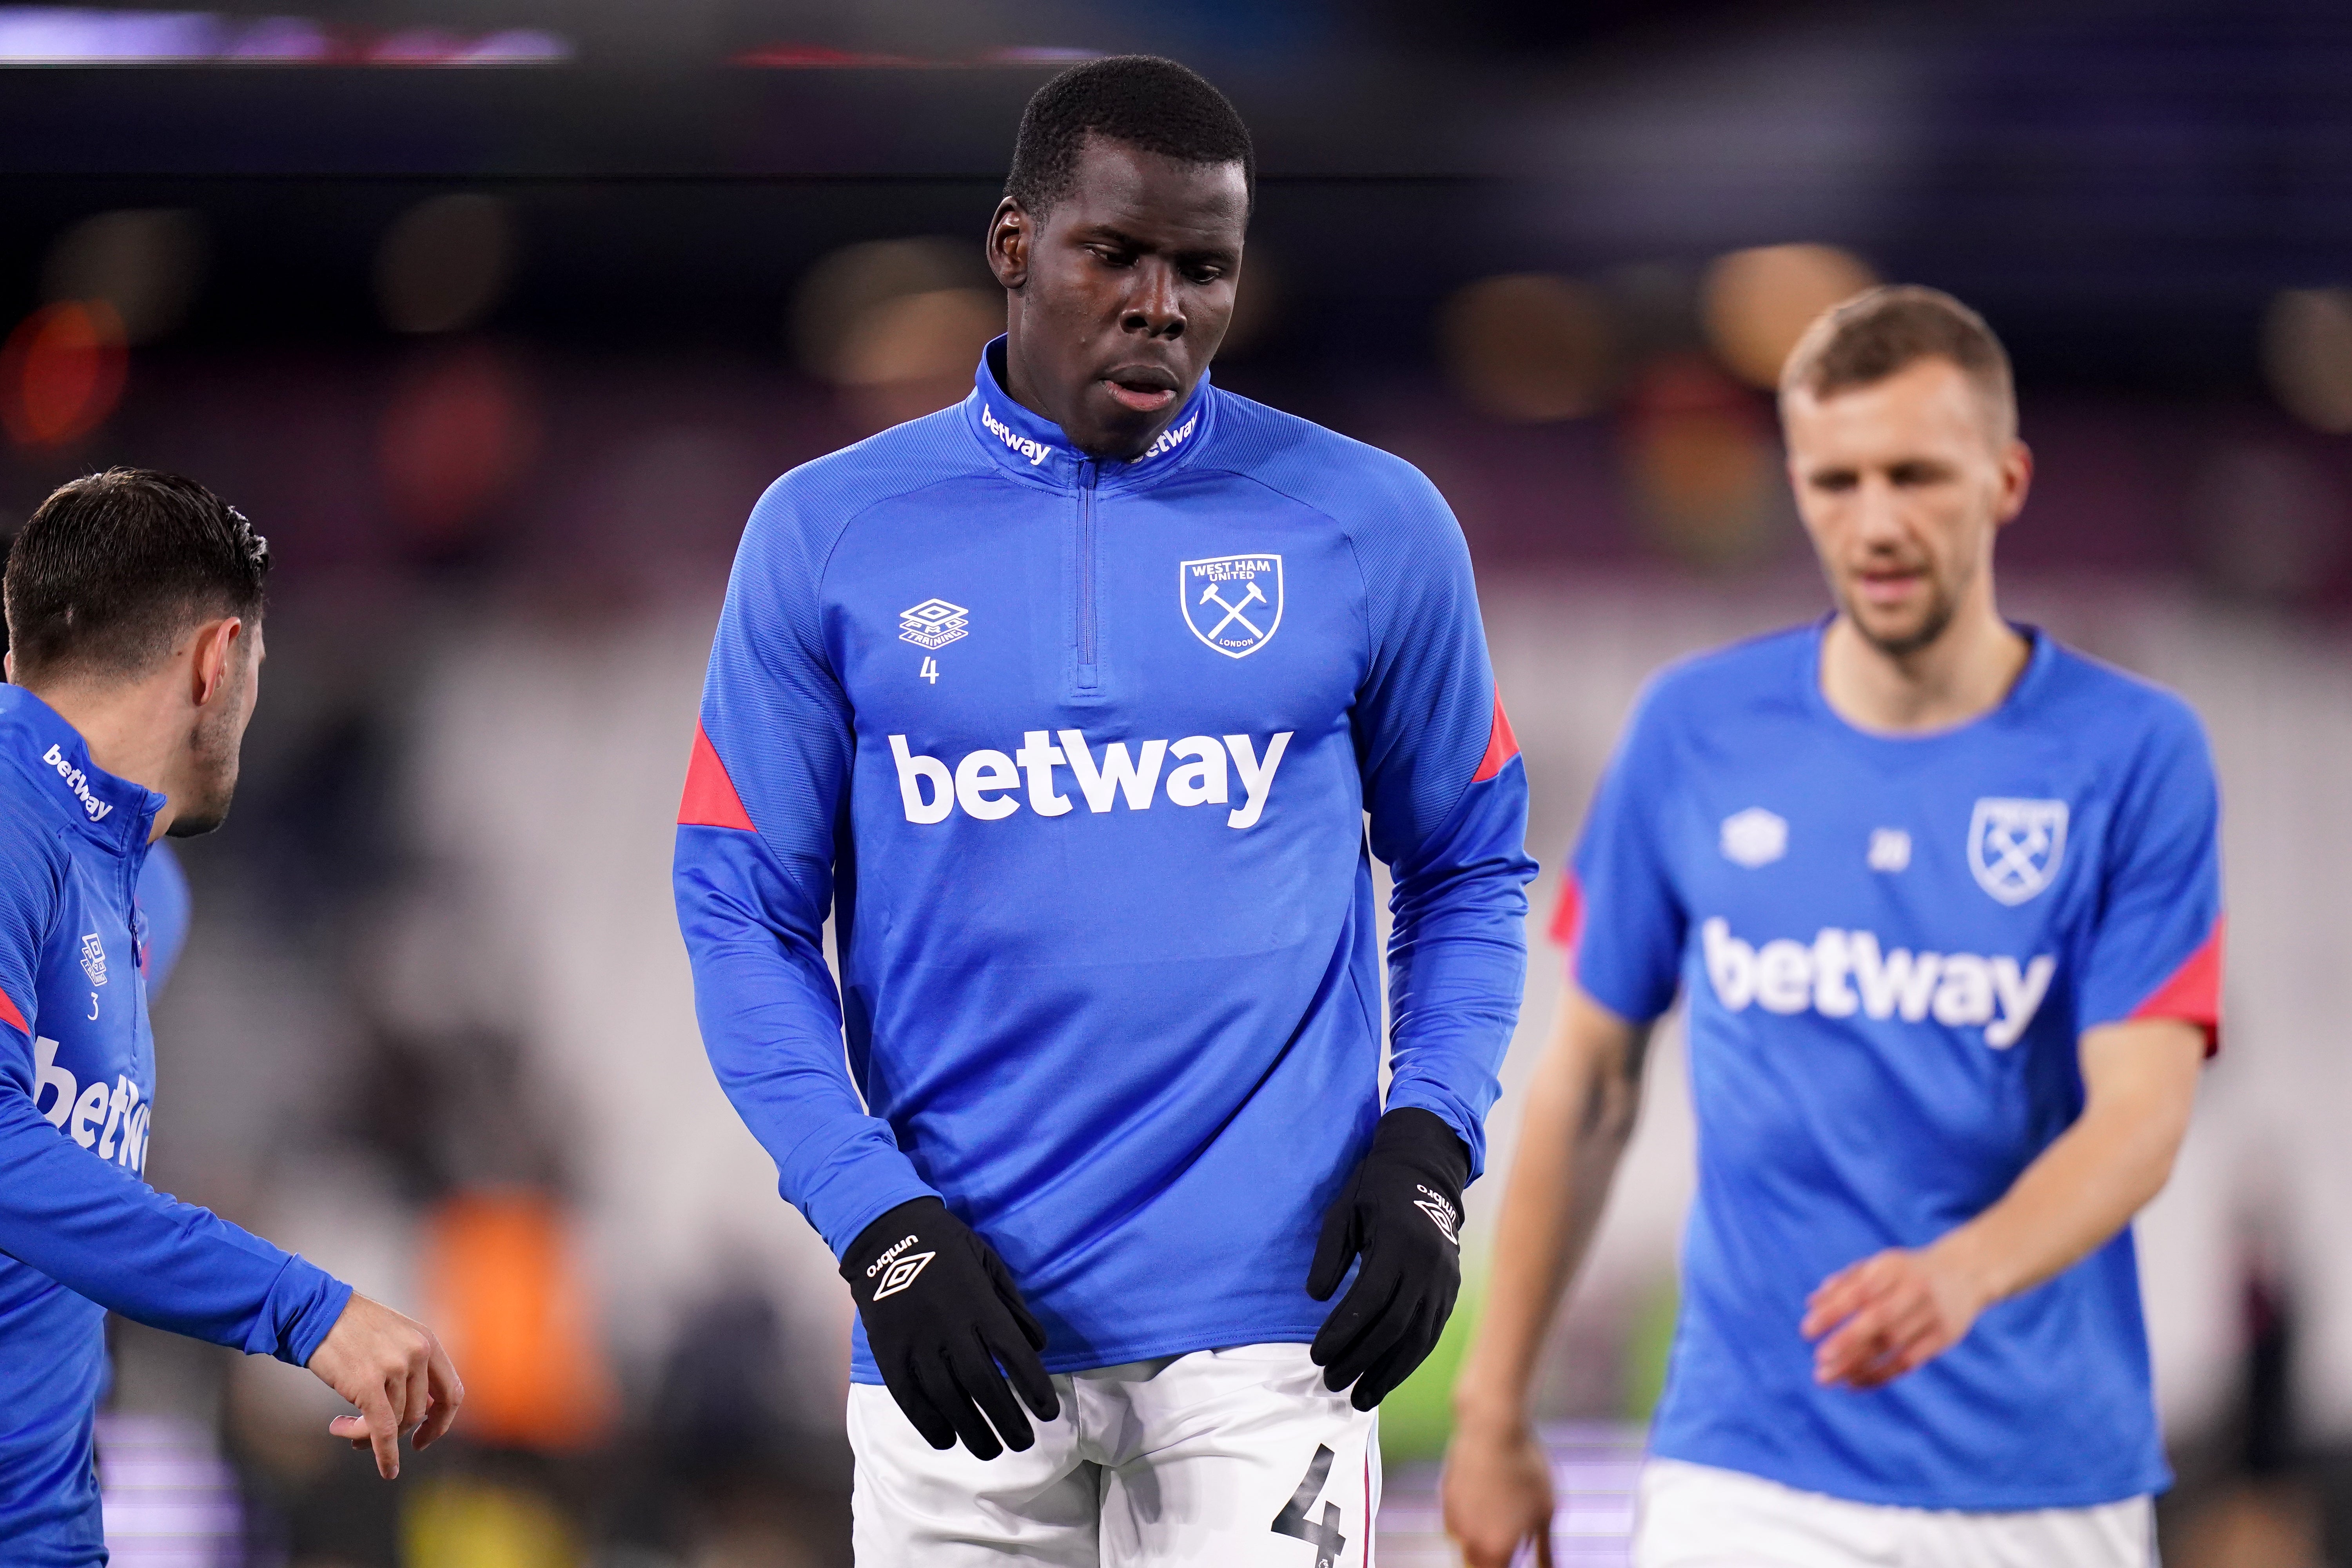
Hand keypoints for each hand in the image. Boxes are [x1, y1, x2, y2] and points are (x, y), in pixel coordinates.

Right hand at [306, 1294, 463, 1478]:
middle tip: (370, 1437)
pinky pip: (384, 1431)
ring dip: (369, 1435)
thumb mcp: (395, 1337)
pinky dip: (386, 1455)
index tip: (424, 1438)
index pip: (451, 1392)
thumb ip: (413, 1366)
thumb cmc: (350, 1327)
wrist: (314, 1311)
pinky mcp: (368, 1384)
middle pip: (419, 1412)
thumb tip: (422, 1412)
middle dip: (399, 1431)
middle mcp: (417, 1353)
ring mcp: (394, 1368)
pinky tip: (387, 1470)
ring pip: (396, 1422)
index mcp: (427, 1341)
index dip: (441, 1421)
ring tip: (343, 1427)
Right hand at [842, 1197, 1059, 1458]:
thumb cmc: (946, 1246)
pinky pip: (909, 1396)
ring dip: (971, 1430)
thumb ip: (1012, 1306)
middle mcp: (948, 1327)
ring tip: (991, 1450)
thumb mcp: (989, 1263)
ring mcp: (915, 1342)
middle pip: (982, 1384)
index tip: (1048, 1413)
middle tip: (1023, 1442)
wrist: (886, 1235)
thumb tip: (1038, 1344)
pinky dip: (928, 1422)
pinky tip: (946, 1439)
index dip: (1033, 1387)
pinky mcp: (888, 1352)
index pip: (1013, 1354)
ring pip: (947, 1398)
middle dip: (1006, 1419)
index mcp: (978, 1304)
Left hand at [1308, 1107, 1470, 1410]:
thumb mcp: (1342, 1212)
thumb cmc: (1374, 1191)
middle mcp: (1427, 1266)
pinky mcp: (1450, 1292)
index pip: (1369, 1301)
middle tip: (1330, 1382)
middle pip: (1393, 1327)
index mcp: (1398, 1243)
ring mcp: (1444, 1282)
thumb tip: (1316, 1297)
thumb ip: (1329, 1255)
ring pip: (1416, 1339)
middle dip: (1360, 1361)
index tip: (1316, 1356)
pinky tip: (1386, 1379)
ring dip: (1387, 1373)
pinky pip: (1430, 1334)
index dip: (1342, 1333)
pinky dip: (1407, 1361)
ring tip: (1358, 1399)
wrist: (1426, 1173)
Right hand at [1442, 1415, 1554, 1567]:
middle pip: (1478, 1567)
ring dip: (1480, 1544)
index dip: (1511, 1566)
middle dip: (1494, 1561)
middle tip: (1511, 1546)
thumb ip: (1545, 1550)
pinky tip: (1487, 1501)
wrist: (1492, 1427)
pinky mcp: (1445, 1498)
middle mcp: (1470, 1540)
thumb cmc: (1526, 1468)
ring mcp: (1453, 1518)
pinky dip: (1469, 1522)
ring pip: (1465, 1547)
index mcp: (1498, 1549)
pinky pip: (1456, 1523)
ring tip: (1502, 1521)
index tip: (1519, 1556)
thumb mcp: (1546, 1510)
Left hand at [1803, 1243, 1989, 1388]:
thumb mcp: (1879, 1266)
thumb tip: (1810, 1304)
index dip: (1833, 1312)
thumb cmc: (1907, 1271)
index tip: (1806, 1331)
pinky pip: (1909, 1361)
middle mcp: (1914, 1290)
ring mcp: (1932, 1315)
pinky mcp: (1944, 1338)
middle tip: (1818, 1360)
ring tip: (1828, 1377)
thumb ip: (1845, 1282)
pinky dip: (1880, 1375)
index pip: (1859, 1291)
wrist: (1966, 1273)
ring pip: (1893, 1345)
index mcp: (1892, 1267)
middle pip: (1879, 1319)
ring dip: (1858, 1364)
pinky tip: (1854, 1382)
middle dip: (1847, 1341)